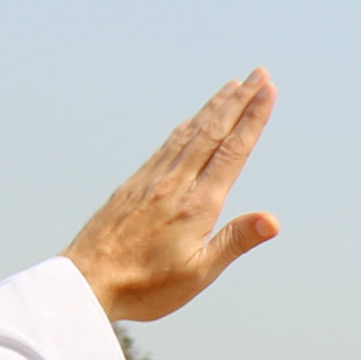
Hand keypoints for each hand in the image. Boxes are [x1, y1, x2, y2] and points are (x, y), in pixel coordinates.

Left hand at [64, 72, 281, 322]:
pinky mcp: (135, 183)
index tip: (267, 91)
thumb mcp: (198, 272)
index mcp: (197, 204)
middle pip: (213, 131)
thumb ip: (235, 241)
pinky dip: (186, 125)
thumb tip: (272, 221)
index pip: (232, 151)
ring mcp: (153, 179)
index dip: (252, 118)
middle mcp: (176, 183)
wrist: (88, 280)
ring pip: (190, 132)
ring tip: (232, 85)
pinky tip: (192, 119)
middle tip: (259, 73)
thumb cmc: (145, 285)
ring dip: (214, 106)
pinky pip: (167, 144)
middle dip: (239, 100)